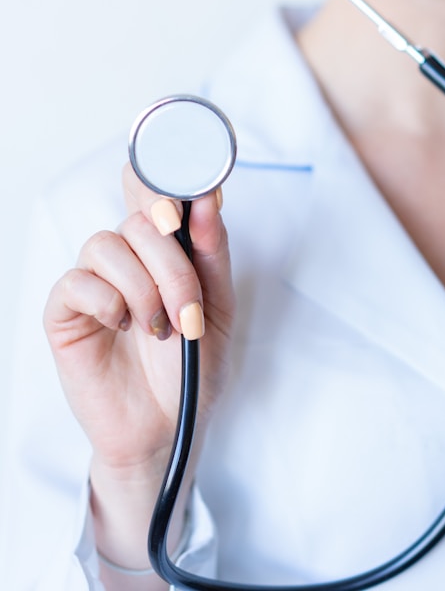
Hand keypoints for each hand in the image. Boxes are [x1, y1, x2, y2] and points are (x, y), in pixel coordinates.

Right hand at [44, 163, 234, 576]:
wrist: (169, 425)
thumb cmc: (193, 366)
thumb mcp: (219, 308)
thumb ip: (212, 253)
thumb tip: (207, 198)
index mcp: (166, 251)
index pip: (154, 193)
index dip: (164, 178)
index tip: (188, 192)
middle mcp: (129, 258)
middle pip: (138, 219)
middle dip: (172, 264)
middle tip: (189, 310)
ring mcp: (96, 282)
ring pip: (106, 244)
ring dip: (143, 288)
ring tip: (160, 329)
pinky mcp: (67, 312)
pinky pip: (77, 282)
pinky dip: (109, 302)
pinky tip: (124, 328)